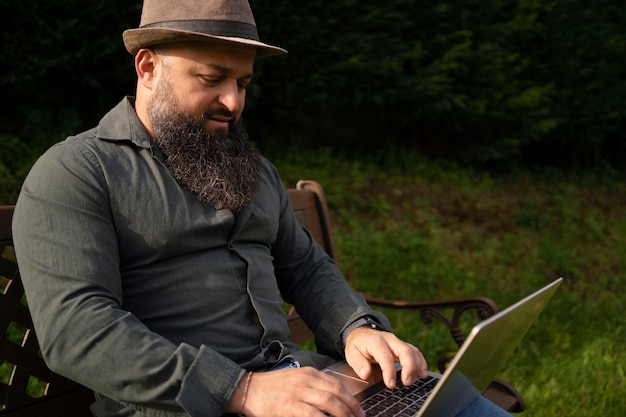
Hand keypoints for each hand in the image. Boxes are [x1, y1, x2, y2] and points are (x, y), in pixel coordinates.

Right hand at [229, 367, 364, 416]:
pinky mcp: (290, 406)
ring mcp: (298, 393)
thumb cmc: (272, 387)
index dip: (351, 397)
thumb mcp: (295, 379)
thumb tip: (332, 399)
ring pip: (329, 402)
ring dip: (344, 414)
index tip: (358, 409)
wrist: (248, 389)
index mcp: (308, 373)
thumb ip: (312, 385)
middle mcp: (306, 380)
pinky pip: (313, 415)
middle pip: (337, 393)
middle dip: (352, 407)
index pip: (336, 383)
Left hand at [344, 327, 427, 388]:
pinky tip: (422, 373)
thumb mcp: (352, 353)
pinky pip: (416, 352)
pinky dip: (421, 363)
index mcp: (376, 342)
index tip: (391, 384)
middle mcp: (390, 340)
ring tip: (416, 379)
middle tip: (407, 382)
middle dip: (409, 367)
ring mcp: (398, 342)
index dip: (389, 371)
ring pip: (413, 351)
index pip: (385, 356)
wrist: (362, 333)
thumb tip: (365, 374)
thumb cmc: (358, 345)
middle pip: (405, 351)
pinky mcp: (403, 346)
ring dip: (417, 366)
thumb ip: (358, 364)